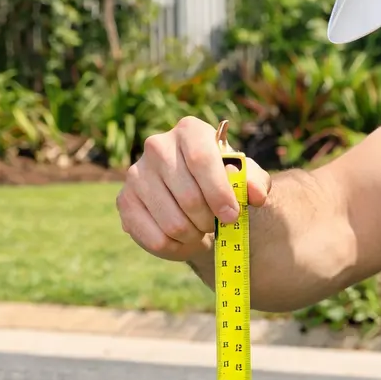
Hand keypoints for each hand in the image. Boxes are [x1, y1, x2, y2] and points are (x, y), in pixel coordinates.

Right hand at [116, 116, 270, 261]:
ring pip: (173, 223)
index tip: (232, 216)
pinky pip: (155, 239)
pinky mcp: (124, 201)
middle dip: (209, 220)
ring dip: (194, 236)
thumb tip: (256, 196)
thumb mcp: (245, 180)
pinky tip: (183, 239)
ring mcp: (136, 173)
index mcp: (190, 131)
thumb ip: (255, 183)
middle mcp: (157, 146)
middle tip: (216, 223)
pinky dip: (176, 248)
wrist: (194, 196)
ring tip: (200, 229)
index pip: (202, 159)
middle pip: (189, 196)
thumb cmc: (223, 183)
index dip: (219, 193)